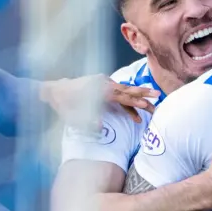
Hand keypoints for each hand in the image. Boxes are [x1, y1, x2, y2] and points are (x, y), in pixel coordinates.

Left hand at [40, 75, 159, 127]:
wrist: (53, 89)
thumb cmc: (63, 103)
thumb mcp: (73, 114)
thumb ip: (87, 120)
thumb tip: (100, 127)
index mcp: (99, 90)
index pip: (121, 96)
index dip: (134, 101)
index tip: (146, 105)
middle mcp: (103, 84)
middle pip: (127, 89)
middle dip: (143, 93)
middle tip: (158, 95)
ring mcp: (103, 83)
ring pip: (124, 90)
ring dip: (138, 95)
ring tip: (153, 98)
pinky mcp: (101, 86)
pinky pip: (118, 92)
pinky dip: (127, 98)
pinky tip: (135, 107)